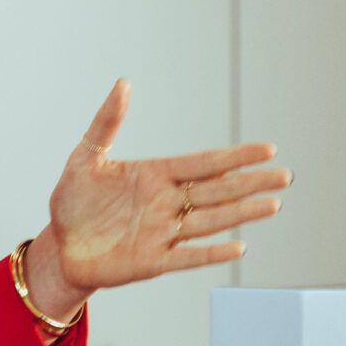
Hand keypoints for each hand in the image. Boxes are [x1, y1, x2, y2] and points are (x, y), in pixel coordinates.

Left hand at [23, 78, 290, 321]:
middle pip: (218, 190)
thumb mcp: (84, 157)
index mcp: (156, 175)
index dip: (236, 156)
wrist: (60, 245)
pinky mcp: (153, 261)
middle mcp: (167, 202)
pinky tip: (239, 247)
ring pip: (212, 220)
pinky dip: (213, 253)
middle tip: (285, 175)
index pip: (204, 163)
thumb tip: (123, 83)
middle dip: (251, 182)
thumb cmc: (73, 201)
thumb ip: (106, 122)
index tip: (267, 149)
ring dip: (242, 213)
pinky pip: (189, 256)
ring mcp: (163, 232)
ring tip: (273, 203)